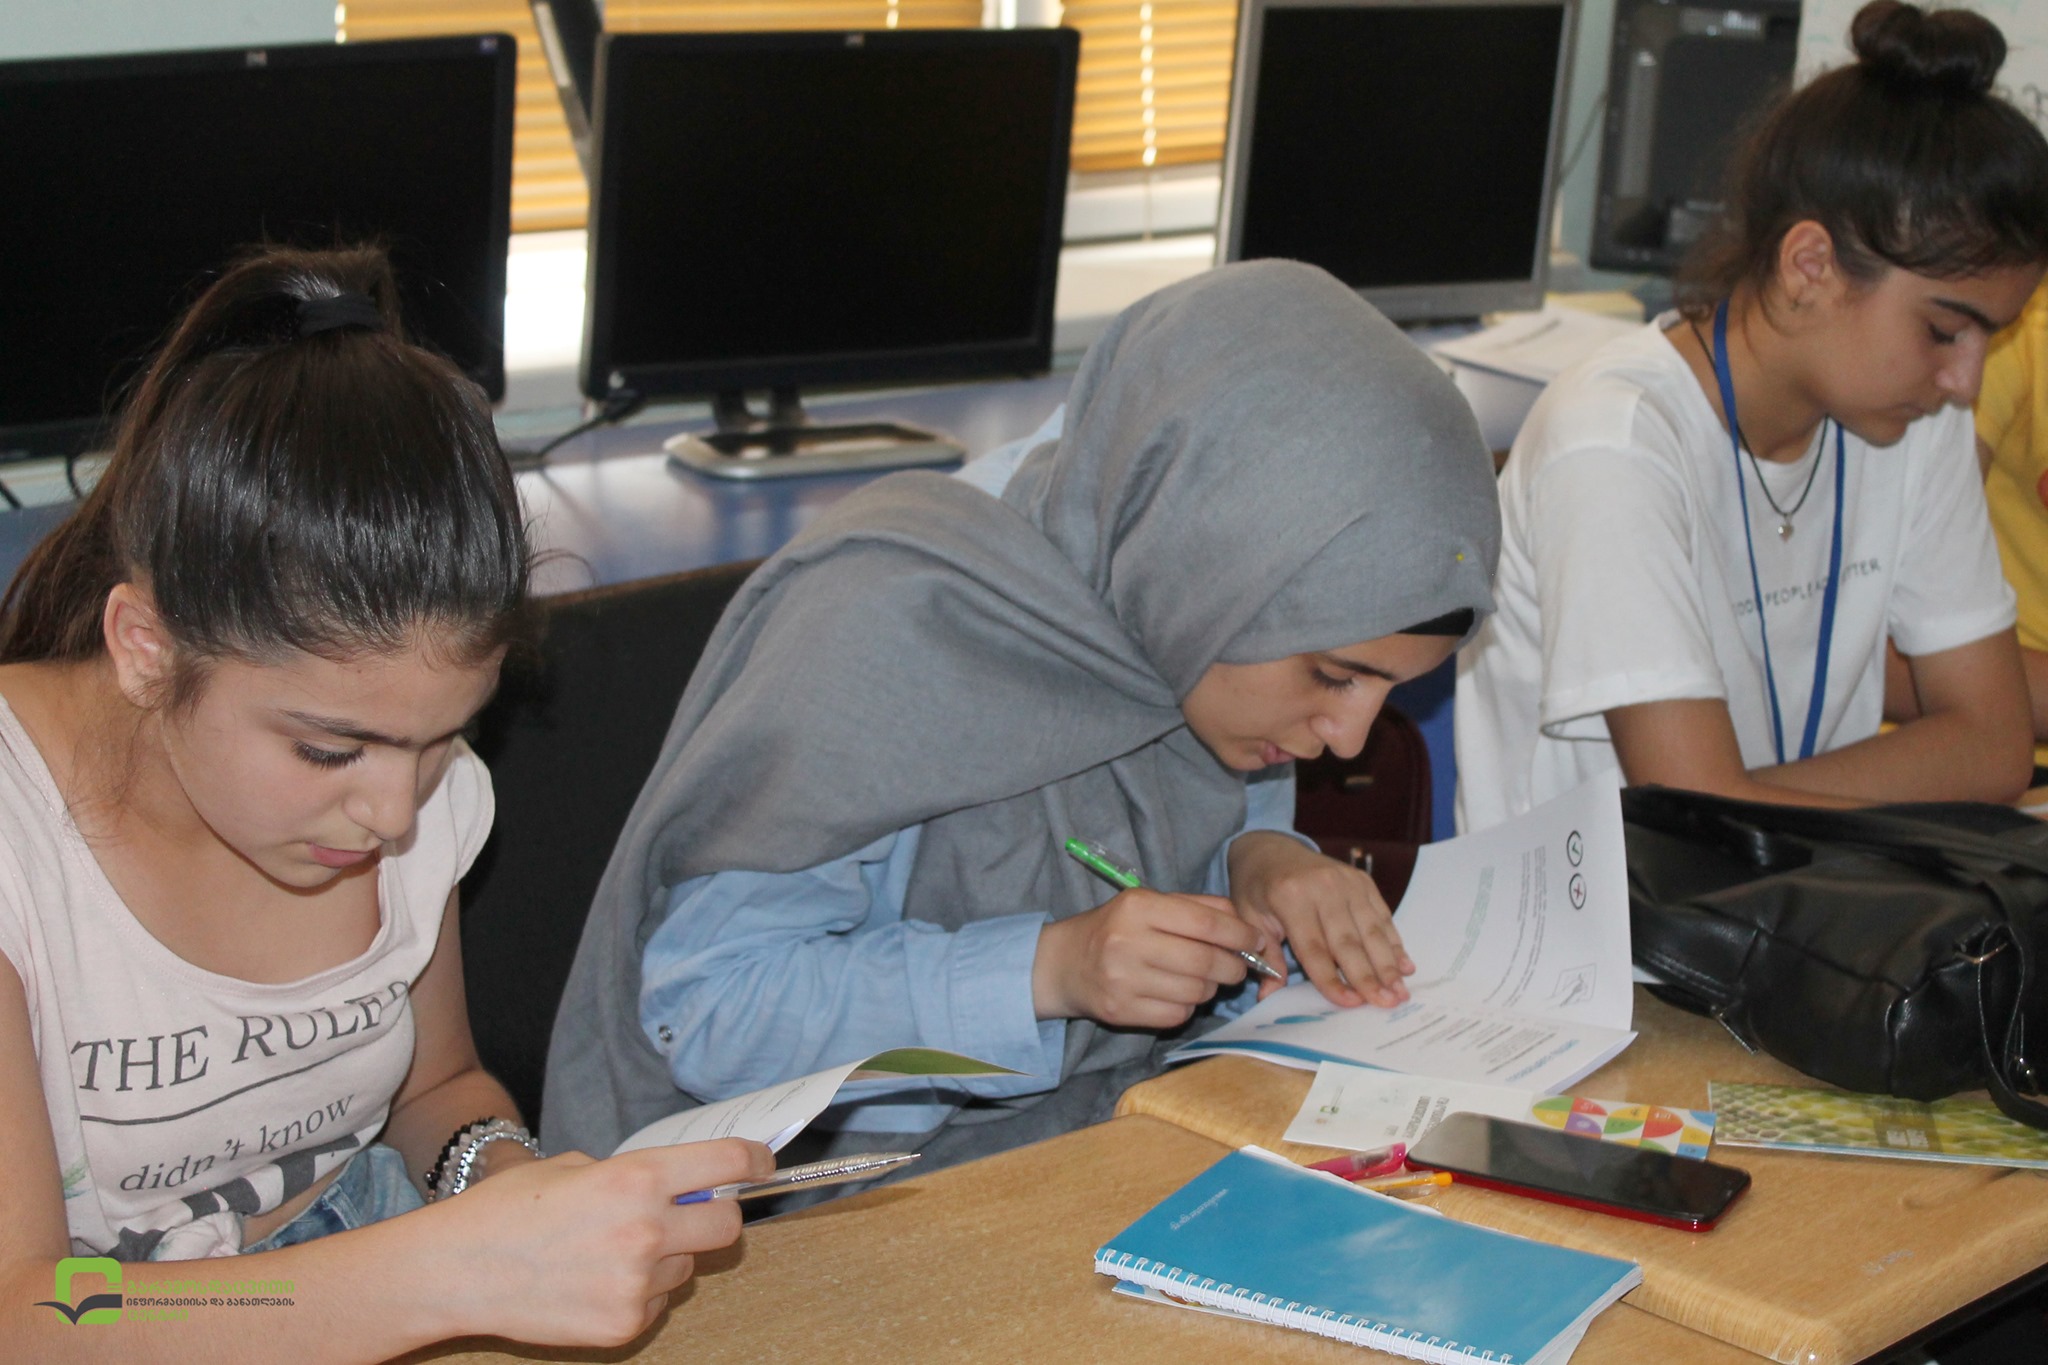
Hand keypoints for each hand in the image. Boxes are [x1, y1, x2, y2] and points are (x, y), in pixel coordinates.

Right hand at [438, 1137, 772, 1346]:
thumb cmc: (509, 1209)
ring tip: (609, 1250)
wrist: (457, 1270)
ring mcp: (638, 1284)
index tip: (760, 1165)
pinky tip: (594, 1281)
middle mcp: (647, 1230)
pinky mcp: (625, 1324)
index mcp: (637, 1178)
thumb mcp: (575, 1166)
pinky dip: (640, 1292)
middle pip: (728, 1226)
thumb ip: (635, 1173)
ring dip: (667, 1255)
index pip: (729, 1165)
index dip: (753, 1163)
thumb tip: (682, 1182)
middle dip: (715, 1215)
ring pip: (688, 1266)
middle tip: (686, 1212)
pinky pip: (658, 1302)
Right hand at [1032, 888, 1267, 1028]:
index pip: (1206, 924)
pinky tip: (1177, 994)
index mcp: (1138, 906)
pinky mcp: (1121, 1011)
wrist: (1064, 963)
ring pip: (1196, 991)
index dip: (1240, 935)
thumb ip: (1199, 908)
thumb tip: (1246, 926)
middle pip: (1205, 961)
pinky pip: (1177, 1014)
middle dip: (1233, 967)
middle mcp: (1128, 941)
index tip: (1256, 942)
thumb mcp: (1150, 904)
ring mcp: (1123, 979)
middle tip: (1237, 967)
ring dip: (1210, 988)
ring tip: (1201, 979)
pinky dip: (1187, 1006)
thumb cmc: (1117, 928)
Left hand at [1228, 832, 1412, 1007]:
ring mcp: (1347, 882)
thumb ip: (1266, 957)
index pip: (1314, 948)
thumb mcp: (1250, 919)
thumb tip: (1268, 996)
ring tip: (1400, 993)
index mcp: (1290, 898)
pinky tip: (1405, 966)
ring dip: (1388, 965)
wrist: (1271, 849)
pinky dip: (1394, 943)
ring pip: (1371, 931)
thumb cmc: (1258, 889)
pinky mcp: (1363, 881)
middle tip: (1386, 1004)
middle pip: (1348, 942)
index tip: (1351, 1004)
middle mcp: (1323, 888)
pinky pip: (1381, 917)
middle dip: (1369, 977)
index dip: (1332, 979)